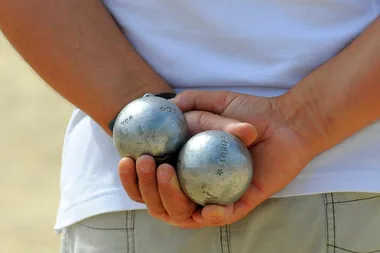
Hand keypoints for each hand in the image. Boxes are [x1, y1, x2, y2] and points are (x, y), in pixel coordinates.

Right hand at [118, 110, 257, 227]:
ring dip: (169, 199)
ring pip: (183, 214)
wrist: (285, 121)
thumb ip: (188, 103)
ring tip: (167, 174)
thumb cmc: (250, 111)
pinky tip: (205, 208)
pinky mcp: (240, 204)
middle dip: (146, 187)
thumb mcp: (214, 102)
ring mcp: (216, 196)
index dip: (133, 177)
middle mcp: (196, 186)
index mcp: (185, 167)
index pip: (151, 180)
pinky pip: (222, 218)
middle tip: (147, 164)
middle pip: (161, 201)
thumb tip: (160, 106)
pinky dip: (211, 216)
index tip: (126, 160)